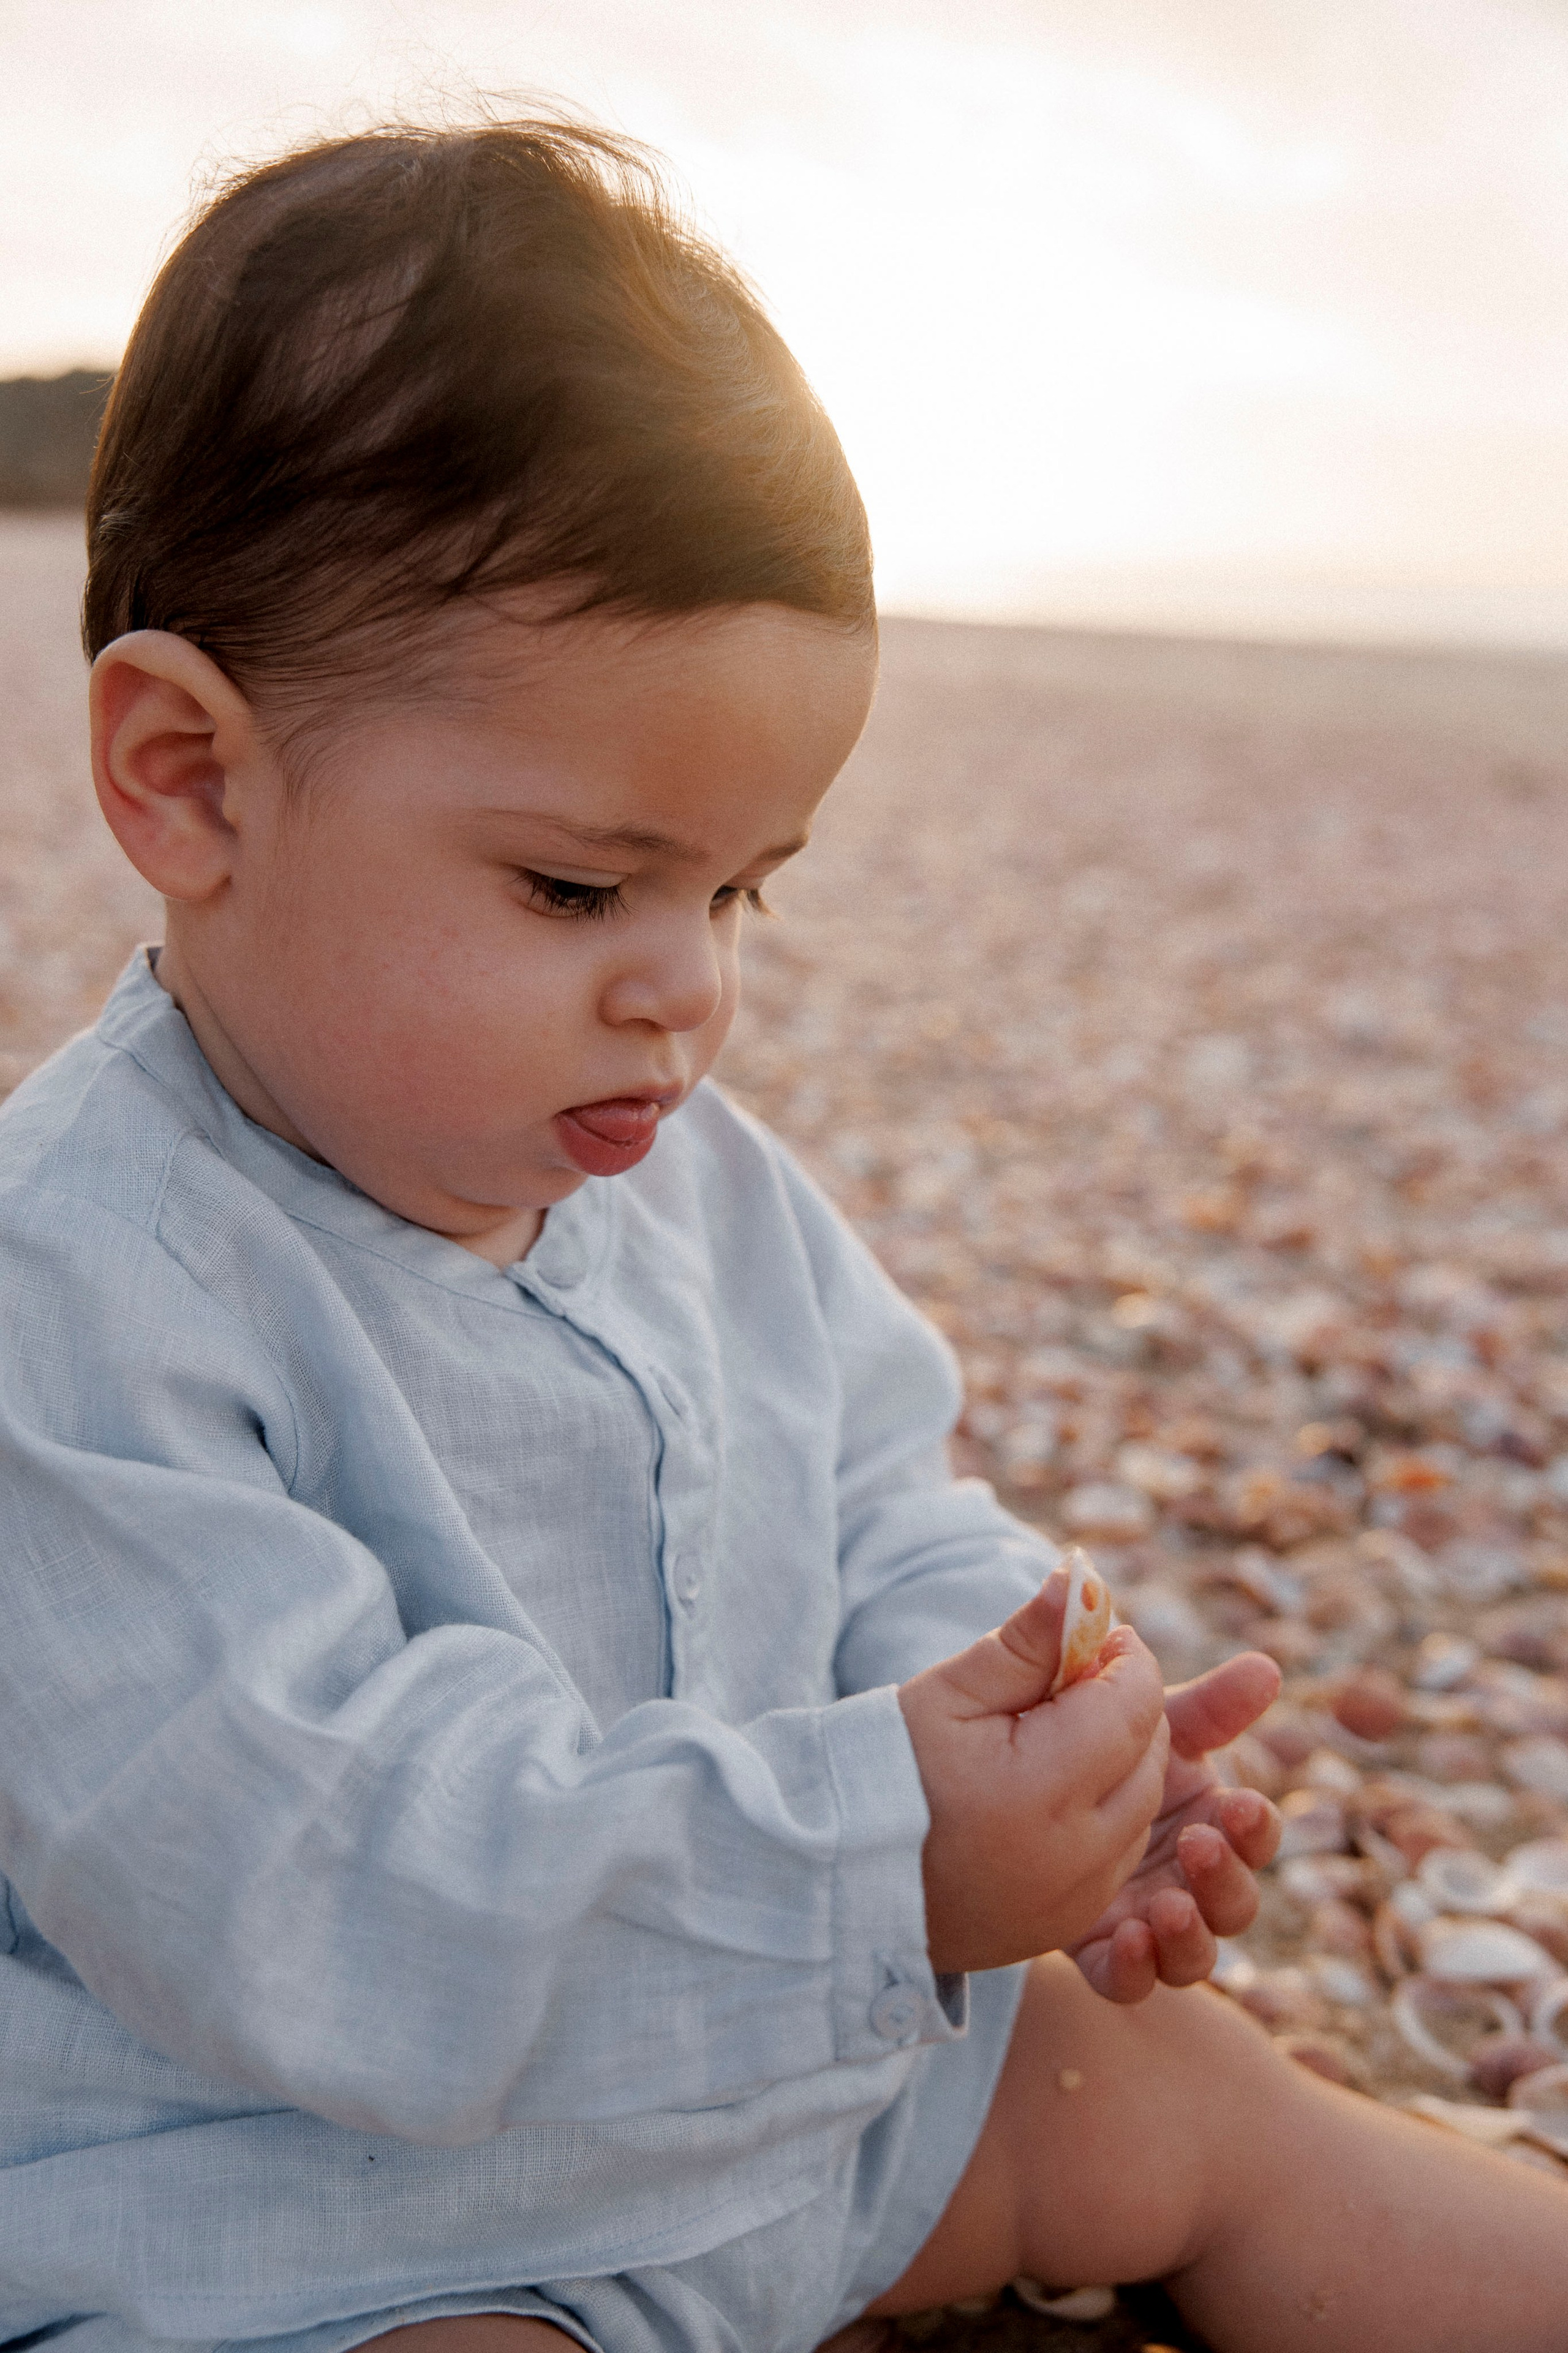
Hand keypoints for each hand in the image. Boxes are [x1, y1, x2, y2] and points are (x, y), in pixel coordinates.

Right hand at [898, 1570, 1169, 1974]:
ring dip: (1121, 1762)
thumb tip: (1079, 1581)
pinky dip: (1106, 1815)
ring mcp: (1079, 1897)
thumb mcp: (949, 1692)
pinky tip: (1053, 1793)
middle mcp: (1077, 1852)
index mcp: (1043, 1786)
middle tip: (1070, 1684)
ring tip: (1056, 1738)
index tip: (1090, 1638)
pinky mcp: (1072, 1922)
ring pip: (1144, 1806)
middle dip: (1125, 1708)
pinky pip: (1121, 1854)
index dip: (1125, 1659)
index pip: (1133, 1703)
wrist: (845, 1876)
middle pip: (1150, 1755)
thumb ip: (1025, 1641)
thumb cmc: (890, 1771)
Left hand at [1067, 1651, 1282, 2003]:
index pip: (1254, 1833)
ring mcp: (1151, 1920)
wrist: (1016, 1782)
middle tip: (1199, 1845)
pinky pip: (1127, 1979)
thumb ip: (1206, 1702)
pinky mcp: (1101, 1949)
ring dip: (1192, 1935)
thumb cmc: (1102, 1743)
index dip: (1255, 1826)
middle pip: (1235, 1902)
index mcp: (1212, 1821)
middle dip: (1226, 1879)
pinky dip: (1135, 1969)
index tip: (1239, 1803)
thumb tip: (1267, 1668)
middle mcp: (1191, 1879)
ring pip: (1194, 1952)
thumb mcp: (1151, 1722)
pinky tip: (1127, 1941)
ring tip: (1169, 1907)